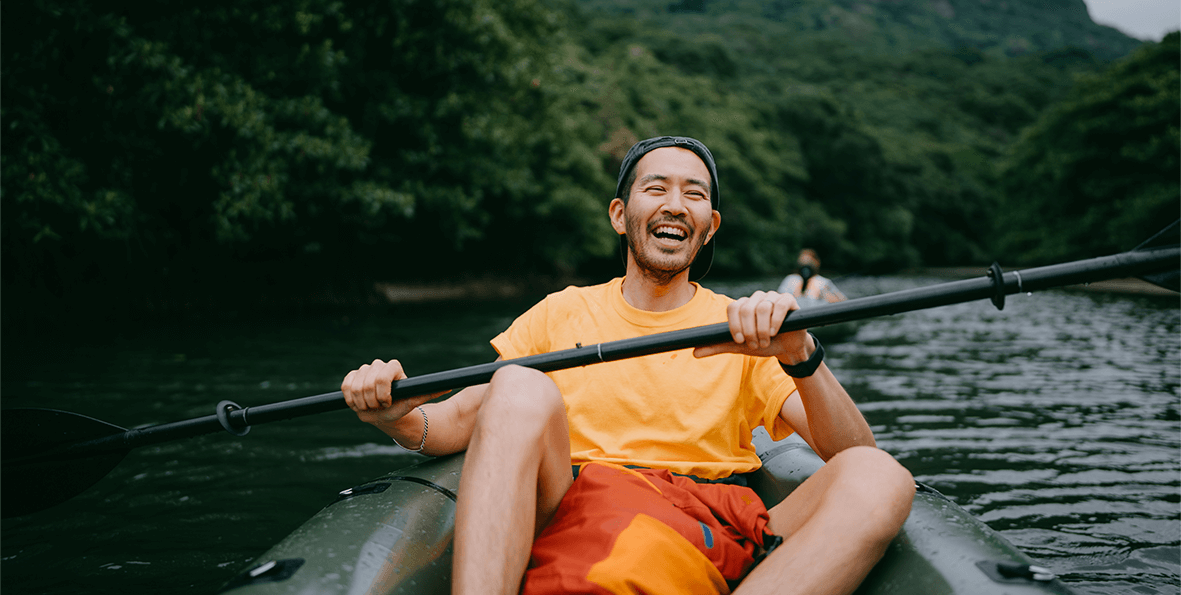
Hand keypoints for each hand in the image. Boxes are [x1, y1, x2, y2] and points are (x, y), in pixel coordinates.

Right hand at [341, 359, 438, 425]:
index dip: (383, 393)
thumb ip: (429, 392)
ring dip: (362, 402)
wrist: (385, 412)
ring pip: (356, 387)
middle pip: (368, 383)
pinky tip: (359, 404)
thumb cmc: (401, 406)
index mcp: (393, 367)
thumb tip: (449, 386)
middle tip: (380, 407)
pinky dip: (351, 400)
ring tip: (371, 406)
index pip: (383, 375)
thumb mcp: (414, 401)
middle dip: (373, 401)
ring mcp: (363, 371)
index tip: (388, 403)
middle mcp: (377, 365)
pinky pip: (346, 387)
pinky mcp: (351, 377)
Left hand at [693, 290, 813, 362]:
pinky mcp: (788, 300)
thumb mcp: (739, 347)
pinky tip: (775, 332)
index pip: (732, 308)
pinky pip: (779, 305)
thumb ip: (718, 346)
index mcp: (743, 306)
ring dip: (763, 329)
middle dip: (750, 330)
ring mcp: (772, 297)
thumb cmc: (762, 344)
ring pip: (762, 307)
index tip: (739, 340)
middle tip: (755, 344)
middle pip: (747, 308)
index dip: (734, 325)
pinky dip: (776, 321)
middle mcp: (756, 298)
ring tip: (765, 341)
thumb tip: (694, 353)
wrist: (786, 348)